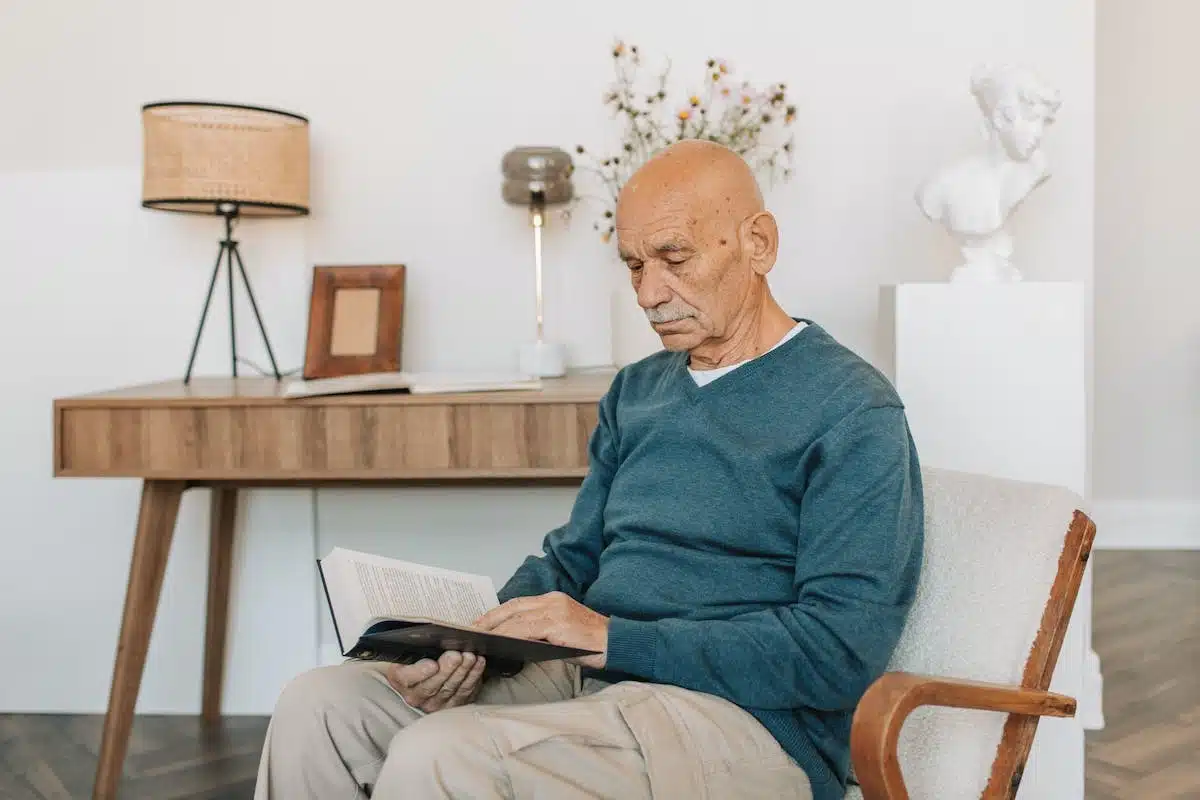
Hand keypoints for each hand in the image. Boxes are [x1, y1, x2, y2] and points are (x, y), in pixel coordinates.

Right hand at [385, 650, 485, 712]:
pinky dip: (474, 676)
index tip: (432, 664)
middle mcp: (416, 696)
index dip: (420, 672)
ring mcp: (435, 703)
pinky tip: (478, 663)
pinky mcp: (453, 705)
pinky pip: (465, 692)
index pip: (408, 678)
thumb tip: (441, 635)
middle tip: (457, 655)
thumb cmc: (417, 655)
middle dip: (447, 669)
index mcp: (400, 679)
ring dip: (463, 671)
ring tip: (470, 656)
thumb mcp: (412, 647)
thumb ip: (420, 643)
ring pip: (451, 689)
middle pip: (433, 685)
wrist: (425, 672)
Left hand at [474, 591, 608, 669]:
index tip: (480, 623)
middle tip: (470, 629)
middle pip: (512, 607)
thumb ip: (543, 632)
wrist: (619, 644)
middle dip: (489, 618)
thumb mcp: (565, 633)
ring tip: (477, 637)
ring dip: (493, 628)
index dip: (497, 613)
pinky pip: (524, 629)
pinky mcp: (557, 624)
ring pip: (515, 617)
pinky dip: (507, 635)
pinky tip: (497, 643)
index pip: (518, 604)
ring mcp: (555, 611)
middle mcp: (552, 600)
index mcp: (554, 600)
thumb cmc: (593, 644)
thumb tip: (515, 643)